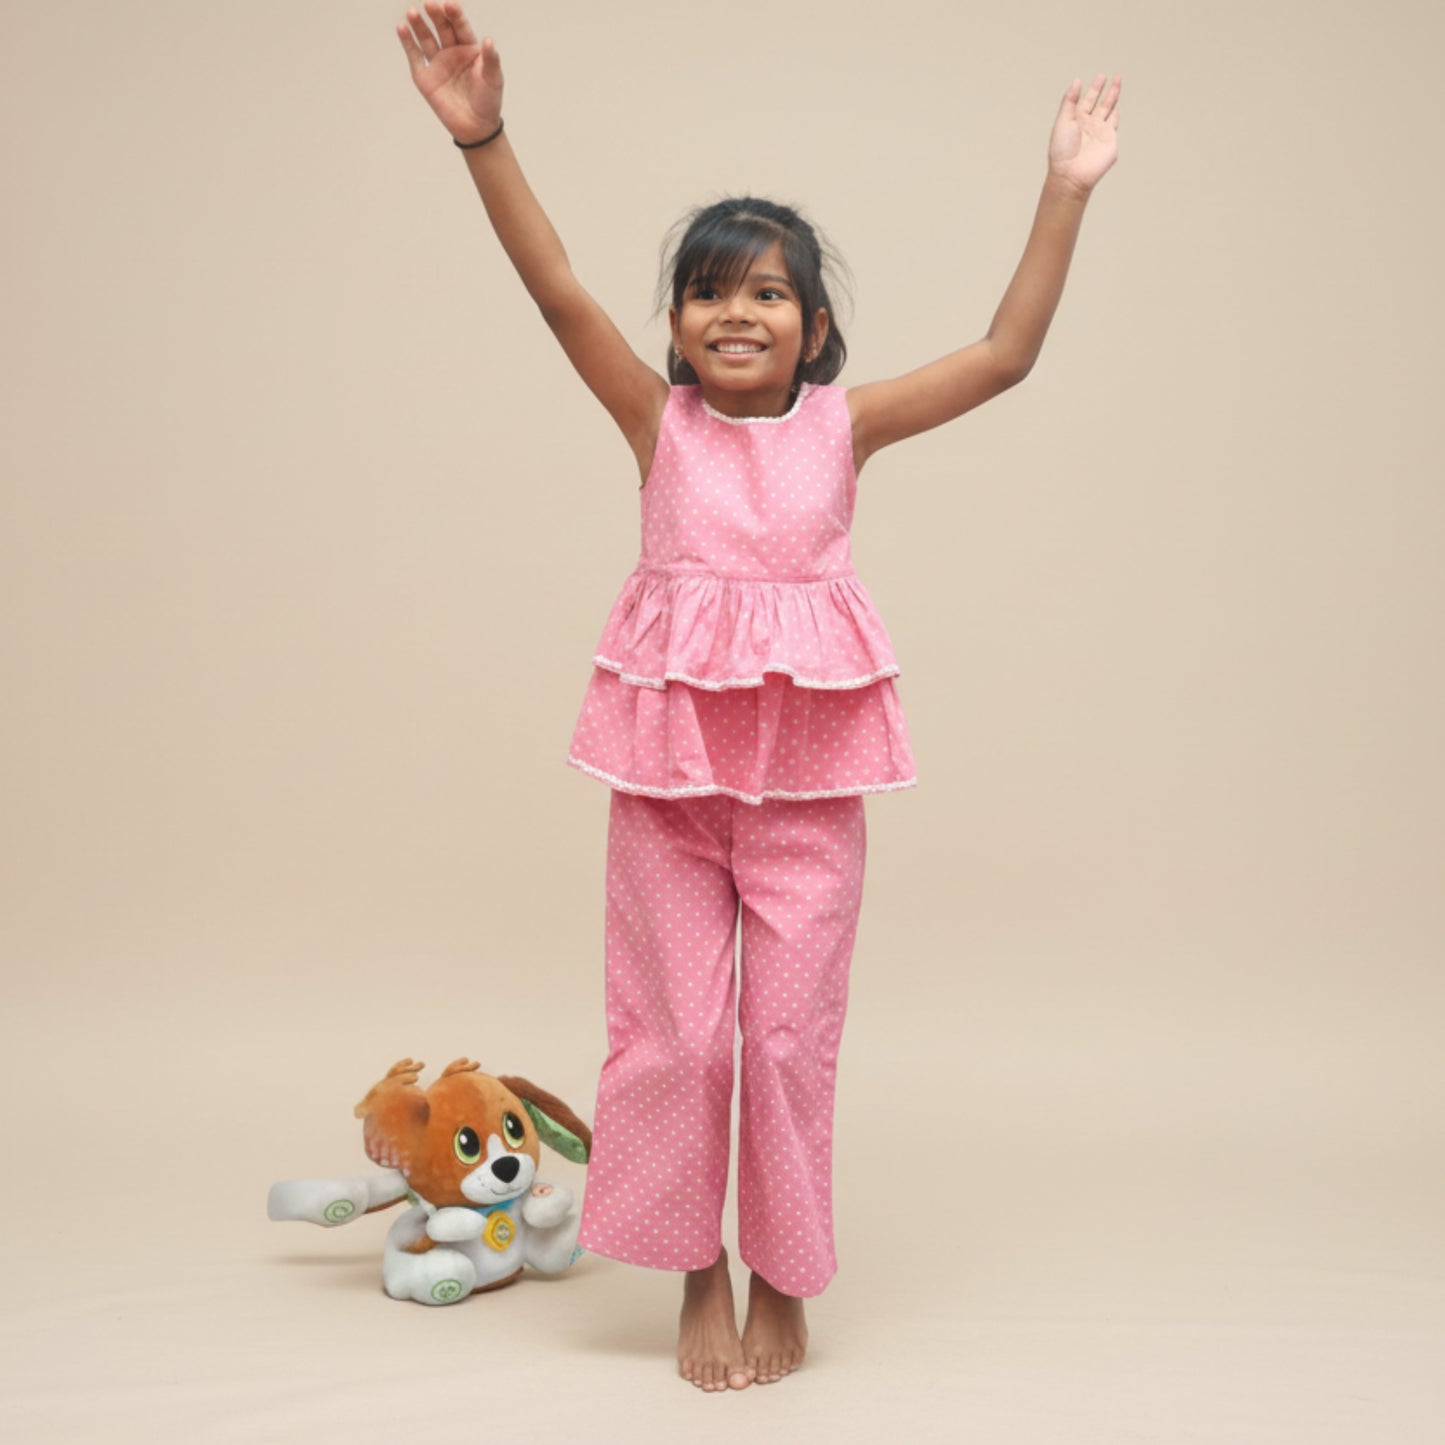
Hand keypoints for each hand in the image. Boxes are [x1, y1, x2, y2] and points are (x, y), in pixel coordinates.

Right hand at [396, 2, 502, 144]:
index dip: (455, 15)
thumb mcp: (494, 79)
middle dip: (436, 16)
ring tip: (412, 12)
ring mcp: (437, 63)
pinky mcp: (424, 77)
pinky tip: (402, 28)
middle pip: (442, 28)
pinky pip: (414, 56)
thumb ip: (491, 59)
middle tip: (430, 5)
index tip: (450, 5)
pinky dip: (407, 42)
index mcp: (469, 49)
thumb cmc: (488, 101)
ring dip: (418, 25)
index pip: (460, 27)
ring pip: (426, 38)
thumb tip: (489, 40)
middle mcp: (452, 52)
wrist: (476, 128)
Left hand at [1047, 73, 1120, 196]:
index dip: (1093, 88)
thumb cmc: (1062, 151)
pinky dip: (1116, 115)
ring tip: (1118, 81)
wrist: (1071, 174)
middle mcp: (1088, 125)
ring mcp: (1100, 132)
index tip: (1100, 76)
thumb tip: (1077, 81)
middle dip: (1105, 89)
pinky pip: (1113, 124)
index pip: (1086, 100)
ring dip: (1113, 96)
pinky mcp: (1109, 140)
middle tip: (1109, 75)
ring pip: (1109, 109)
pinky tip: (1117, 107)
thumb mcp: (1063, 121)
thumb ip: (1070, 101)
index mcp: (1076, 120)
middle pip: (1099, 102)